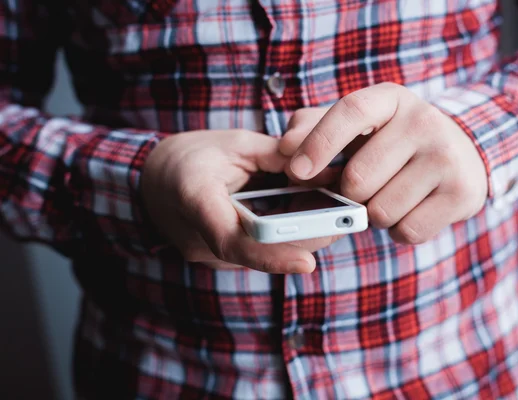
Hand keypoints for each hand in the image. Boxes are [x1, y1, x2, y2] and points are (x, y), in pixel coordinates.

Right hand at [141, 130, 339, 272]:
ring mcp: (210, 255)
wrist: (151, 183)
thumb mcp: (233, 144)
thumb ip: (277, 158)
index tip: (308, 264)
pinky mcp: (223, 257)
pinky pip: (260, 252)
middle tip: (345, 219)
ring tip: (336, 213)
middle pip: (261, 253)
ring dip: (302, 236)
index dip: (272, 256)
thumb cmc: (189, 157)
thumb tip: (322, 172)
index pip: (232, 242)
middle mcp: (200, 241)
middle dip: (306, 237)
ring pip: (265, 256)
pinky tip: (312, 215)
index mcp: (195, 200)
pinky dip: (288, 235)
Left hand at [283, 83, 487, 243]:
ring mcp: (446, 157)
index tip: (296, 172)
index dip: (318, 144)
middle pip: (357, 179)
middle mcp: (423, 121)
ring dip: (375, 215)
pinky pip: (407, 231)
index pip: (350, 113)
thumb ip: (314, 129)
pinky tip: (411, 210)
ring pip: (380, 211)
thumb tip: (285, 147)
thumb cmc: (394, 142)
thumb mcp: (359, 125)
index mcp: (390, 99)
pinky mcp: (462, 193)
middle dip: (350, 194)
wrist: (463, 154)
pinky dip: (399, 230)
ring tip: (391, 195)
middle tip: (364, 186)